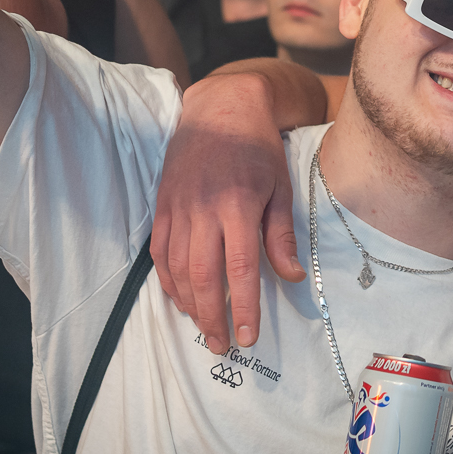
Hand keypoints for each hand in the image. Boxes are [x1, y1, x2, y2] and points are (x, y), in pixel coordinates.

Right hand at [149, 71, 303, 351]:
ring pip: (176, 268)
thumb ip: (282, 235)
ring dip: (188, 304)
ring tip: (203, 328)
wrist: (220, 108)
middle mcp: (203, 210)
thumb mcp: (280, 187)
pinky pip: (159, 252)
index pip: (239, 269)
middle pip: (202, 276)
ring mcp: (178, 208)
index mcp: (238, 205)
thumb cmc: (258, 148)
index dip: (242, 308)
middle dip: (211, 317)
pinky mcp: (163, 205)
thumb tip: (293, 277)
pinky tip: (180, 299)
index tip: (248, 336)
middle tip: (222, 345)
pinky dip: (167, 281)